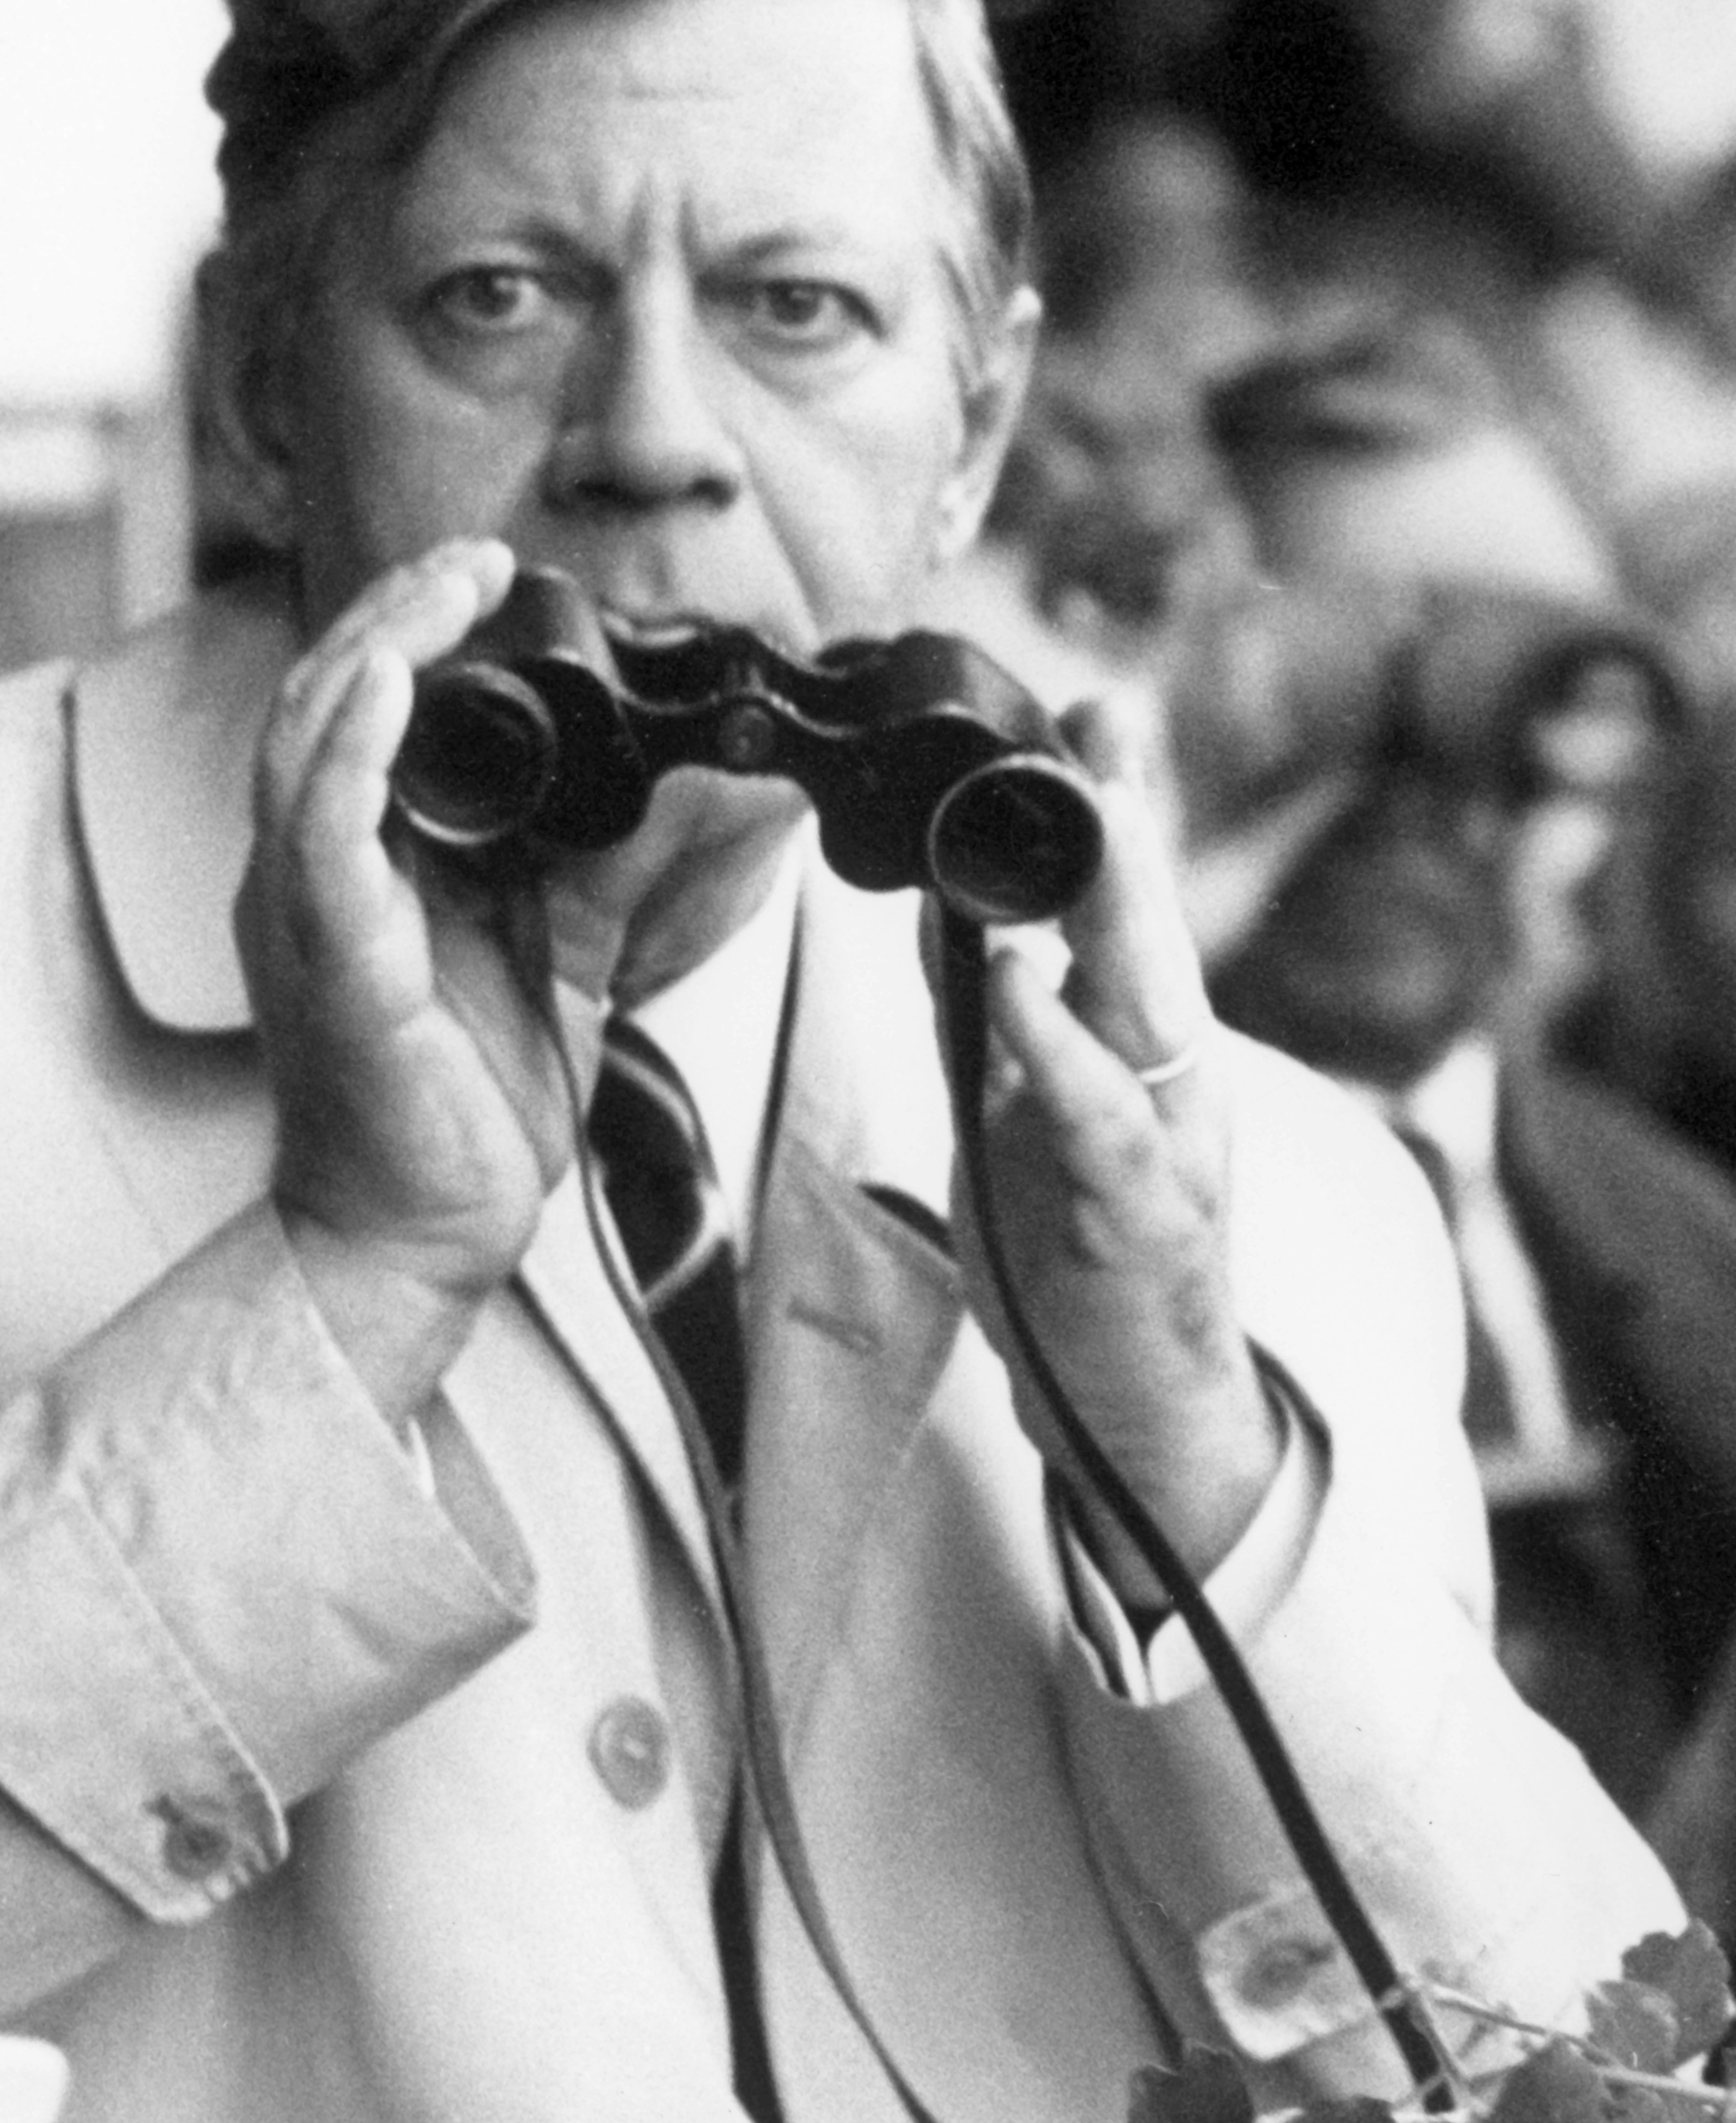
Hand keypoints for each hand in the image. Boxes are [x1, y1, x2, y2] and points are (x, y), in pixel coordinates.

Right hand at [236, 539, 586, 1418]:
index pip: (356, 720)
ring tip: (442, 588)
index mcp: (349, 874)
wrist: (414, 1236)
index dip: (409, 634)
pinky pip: (319, 835)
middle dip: (398, 614)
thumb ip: (608, 870)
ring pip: (309, 741)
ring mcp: (306, 919)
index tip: (485, 577)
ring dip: (377, 647)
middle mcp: (306, 882)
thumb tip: (705, 786)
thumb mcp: (559, 959)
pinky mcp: (332, 964)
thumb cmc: (459, 1113)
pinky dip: (351, 749)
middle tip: (476, 558)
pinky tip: (388, 683)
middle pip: (323, 704)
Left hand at [944, 695, 1282, 1597]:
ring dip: (1110, 913)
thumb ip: (995, 1030)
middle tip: (1106, 717)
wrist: (1132, 1412)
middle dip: (1129, 821)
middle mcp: (1168, 1078)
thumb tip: (954, 928)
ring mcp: (1164, 1144)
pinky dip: (1058, 1052)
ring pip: (1143, 1006)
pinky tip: (1019, 992)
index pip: (1121, 911)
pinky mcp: (1139, 1216)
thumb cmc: (1074, 1255)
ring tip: (1073, 825)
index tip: (1094, 710)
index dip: (1111, 812)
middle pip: (1147, 929)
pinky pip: (1099, 1120)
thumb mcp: (1021, 1120)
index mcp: (1140, 1050)